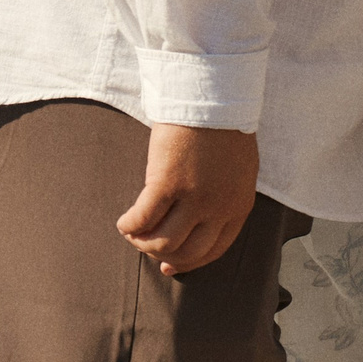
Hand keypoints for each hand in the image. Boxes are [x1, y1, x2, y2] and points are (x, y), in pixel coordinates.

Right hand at [117, 125, 259, 275]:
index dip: (188, 263)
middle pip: (187, 251)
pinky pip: (143, 218)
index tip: (169, 265)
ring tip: (132, 232)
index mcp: (239, 205)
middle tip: (146, 245)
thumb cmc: (224, 127)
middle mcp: (219, 207)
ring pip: (163, 242)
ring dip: (143, 242)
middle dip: (162, 255)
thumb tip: (201, 220)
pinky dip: (130, 225)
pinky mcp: (167, 183)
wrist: (214, 96)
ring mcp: (194, 197)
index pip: (214, 250)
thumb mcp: (239, 169)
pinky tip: (123, 222)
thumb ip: (225, 196)